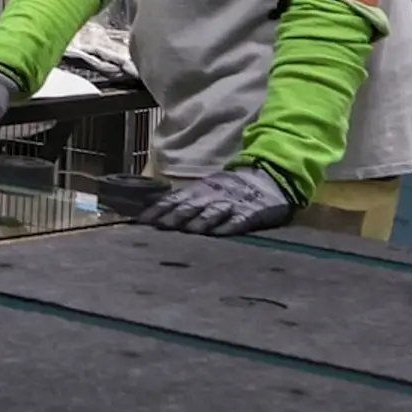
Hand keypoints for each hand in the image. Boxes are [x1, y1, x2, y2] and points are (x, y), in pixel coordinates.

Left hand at [139, 163, 297, 235]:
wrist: (269, 177)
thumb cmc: (230, 188)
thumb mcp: (204, 188)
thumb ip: (180, 199)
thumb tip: (149, 205)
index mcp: (199, 190)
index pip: (174, 199)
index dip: (159, 209)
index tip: (142, 221)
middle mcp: (213, 196)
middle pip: (191, 206)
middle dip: (175, 216)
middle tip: (160, 227)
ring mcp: (232, 204)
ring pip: (213, 212)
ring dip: (200, 221)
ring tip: (187, 231)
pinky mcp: (252, 213)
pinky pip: (240, 220)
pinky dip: (230, 227)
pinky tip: (220, 234)